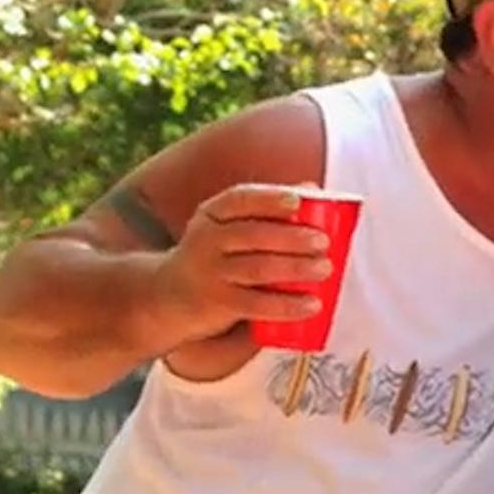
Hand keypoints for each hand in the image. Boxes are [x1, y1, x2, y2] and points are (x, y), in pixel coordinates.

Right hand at [149, 183, 331, 345]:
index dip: (269, 199)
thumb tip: (312, 189)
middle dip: (292, 237)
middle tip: (323, 242)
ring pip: (258, 268)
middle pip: (254, 234)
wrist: (168, 296)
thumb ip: (266, 210)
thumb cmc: (215, 255)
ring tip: (325, 269)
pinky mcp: (218, 303)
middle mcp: (207, 240)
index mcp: (212, 214)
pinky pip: (256, 304)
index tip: (297, 201)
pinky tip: (311, 304)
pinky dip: (287, 304)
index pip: (239, 199)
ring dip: (295, 268)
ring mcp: (211, 272)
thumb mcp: (227, 227)